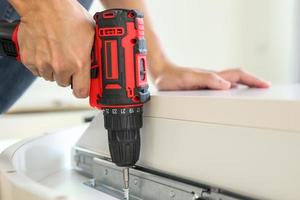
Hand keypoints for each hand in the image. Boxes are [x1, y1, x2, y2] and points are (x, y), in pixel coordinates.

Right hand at [12, 0, 93, 97]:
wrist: (44, 5)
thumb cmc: (67, 15)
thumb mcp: (91, 34)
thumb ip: (93, 53)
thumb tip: (98, 62)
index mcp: (78, 63)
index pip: (81, 91)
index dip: (83, 90)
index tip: (83, 87)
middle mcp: (61, 67)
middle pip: (65, 83)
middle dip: (68, 74)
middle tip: (68, 60)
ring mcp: (44, 64)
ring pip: (51, 77)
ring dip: (54, 69)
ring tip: (57, 52)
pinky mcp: (30, 60)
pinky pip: (37, 70)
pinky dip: (41, 63)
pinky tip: (46, 50)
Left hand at [154, 62, 269, 90]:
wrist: (160, 73)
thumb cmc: (170, 78)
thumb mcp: (187, 79)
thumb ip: (205, 80)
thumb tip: (226, 86)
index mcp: (211, 76)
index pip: (237, 76)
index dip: (252, 80)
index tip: (265, 85)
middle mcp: (212, 79)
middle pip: (237, 79)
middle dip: (253, 83)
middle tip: (264, 90)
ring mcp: (207, 83)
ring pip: (230, 84)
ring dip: (244, 88)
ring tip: (253, 96)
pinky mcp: (201, 87)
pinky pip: (220, 89)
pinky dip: (231, 93)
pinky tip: (231, 99)